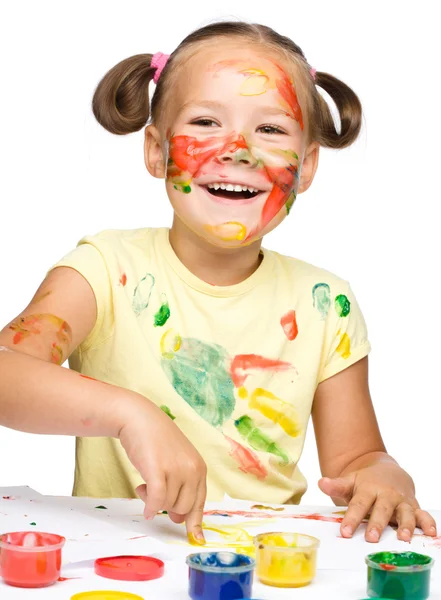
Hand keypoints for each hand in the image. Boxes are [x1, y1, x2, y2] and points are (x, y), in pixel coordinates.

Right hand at [118, 394, 206, 543]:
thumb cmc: (156, 441)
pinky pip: (156, 500)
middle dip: (166, 506)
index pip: (200, 502)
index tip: (196, 537)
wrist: (138, 418)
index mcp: (199, 468)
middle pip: (182, 508)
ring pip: (167, 505)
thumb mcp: (176, 463)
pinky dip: (149, 506)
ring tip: (145, 483)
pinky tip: (143, 503)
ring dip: (153, 501)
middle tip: (153, 492)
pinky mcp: (158, 470)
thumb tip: (179, 519)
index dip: (195, 521)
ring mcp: (176, 469)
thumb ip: (182, 488)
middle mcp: (192, 469)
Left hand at [318, 461, 436, 541]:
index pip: (358, 504)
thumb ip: (337, 485)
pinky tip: (430, 533)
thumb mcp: (351, 481)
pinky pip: (423, 514)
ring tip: (403, 538)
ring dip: (405, 525)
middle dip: (377, 524)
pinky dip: (428, 523)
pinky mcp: (414, 507)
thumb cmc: (366, 481)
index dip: (351, 518)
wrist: (387, 469)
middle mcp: (387, 495)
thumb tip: (321, 483)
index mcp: (369, 489)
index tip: (345, 532)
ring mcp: (402, 501)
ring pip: (405, 513)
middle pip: (382, 510)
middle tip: (371, 538)